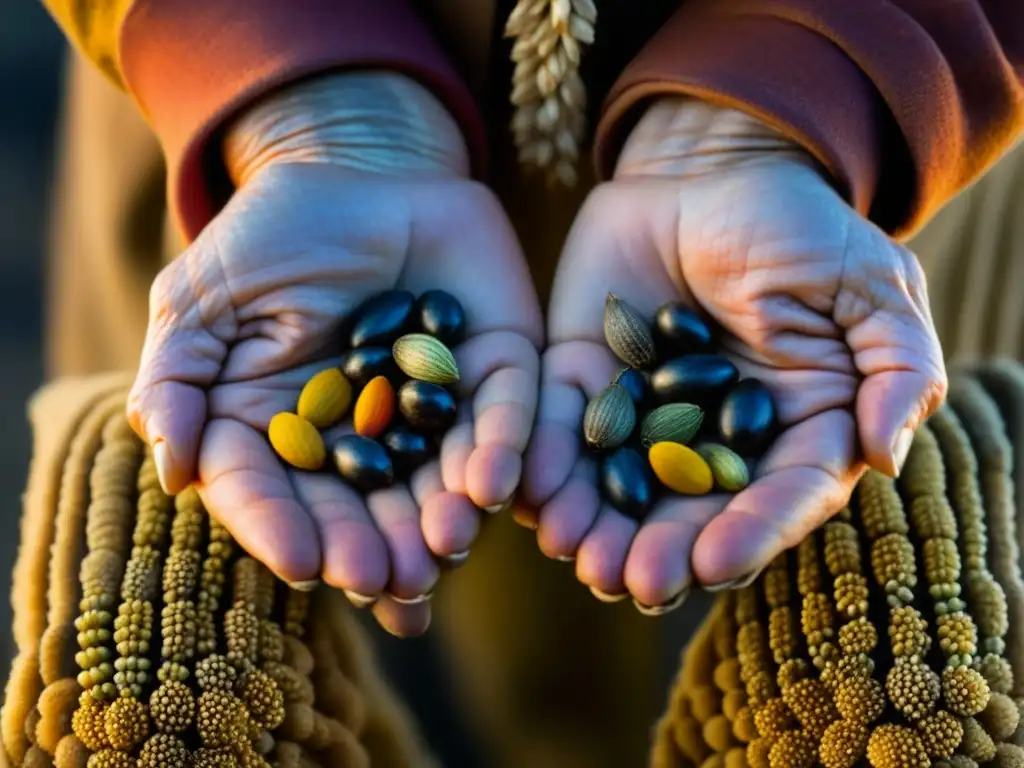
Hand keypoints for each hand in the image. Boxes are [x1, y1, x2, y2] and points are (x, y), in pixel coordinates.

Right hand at [127, 72, 541, 636]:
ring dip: (445, 515)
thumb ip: (178, 382)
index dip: (284, 530)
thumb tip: (173, 471)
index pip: (276, 494)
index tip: (300, 562)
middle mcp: (364, 438)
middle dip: (376, 544)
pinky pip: (505, 413)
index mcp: (285, 432)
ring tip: (446, 543)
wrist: (354, 170)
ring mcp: (435, 408)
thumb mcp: (201, 302)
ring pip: (442, 477)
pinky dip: (502, 447)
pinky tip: (496, 484)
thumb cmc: (267, 240)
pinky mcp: (497, 369)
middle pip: (366, 507)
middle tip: (386, 577)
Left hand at [522, 99, 945, 611]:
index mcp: (792, 426)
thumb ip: (895, 366)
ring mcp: (642, 414)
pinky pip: (561, 431)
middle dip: (664, 552)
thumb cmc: (800, 225)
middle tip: (636, 580)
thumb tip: (885, 454)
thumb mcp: (869, 284)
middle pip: (691, 512)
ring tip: (581, 557)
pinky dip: (548, 466)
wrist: (706, 167)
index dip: (751, 534)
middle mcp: (713, 439)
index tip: (717, 563)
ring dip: (600, 529)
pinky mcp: (582, 382)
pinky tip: (534, 501)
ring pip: (620, 489)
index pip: (778, 496)